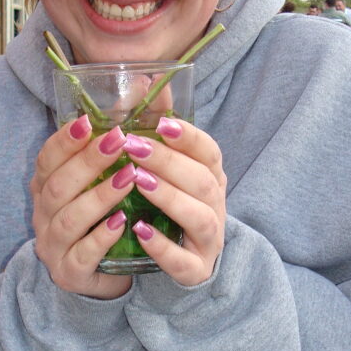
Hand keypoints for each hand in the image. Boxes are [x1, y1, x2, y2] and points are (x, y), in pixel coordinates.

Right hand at [31, 116, 136, 298]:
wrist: (103, 275)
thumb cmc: (103, 220)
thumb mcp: (102, 182)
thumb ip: (116, 142)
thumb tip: (145, 86)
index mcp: (45, 189)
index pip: (46, 159)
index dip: (65, 140)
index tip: (89, 121)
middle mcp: (43, 216)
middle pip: (57, 186)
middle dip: (87, 162)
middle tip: (118, 141)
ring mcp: (53, 246)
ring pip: (68, 219)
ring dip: (98, 197)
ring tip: (128, 178)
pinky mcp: (69, 273)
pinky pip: (82, 255)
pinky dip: (100, 238)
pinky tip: (122, 222)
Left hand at [120, 118, 226, 285]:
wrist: (184, 262)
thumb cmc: (170, 206)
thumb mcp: (166, 167)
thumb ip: (156, 127)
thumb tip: (145, 79)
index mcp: (211, 177)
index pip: (210, 152)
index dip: (189, 136)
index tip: (161, 122)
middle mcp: (216, 206)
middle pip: (202, 180)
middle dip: (168, 162)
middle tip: (133, 146)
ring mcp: (209, 240)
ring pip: (199, 217)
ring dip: (169, 197)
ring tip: (138, 181)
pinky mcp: (195, 270)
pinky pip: (184, 261)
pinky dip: (163, 247)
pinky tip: (140, 231)